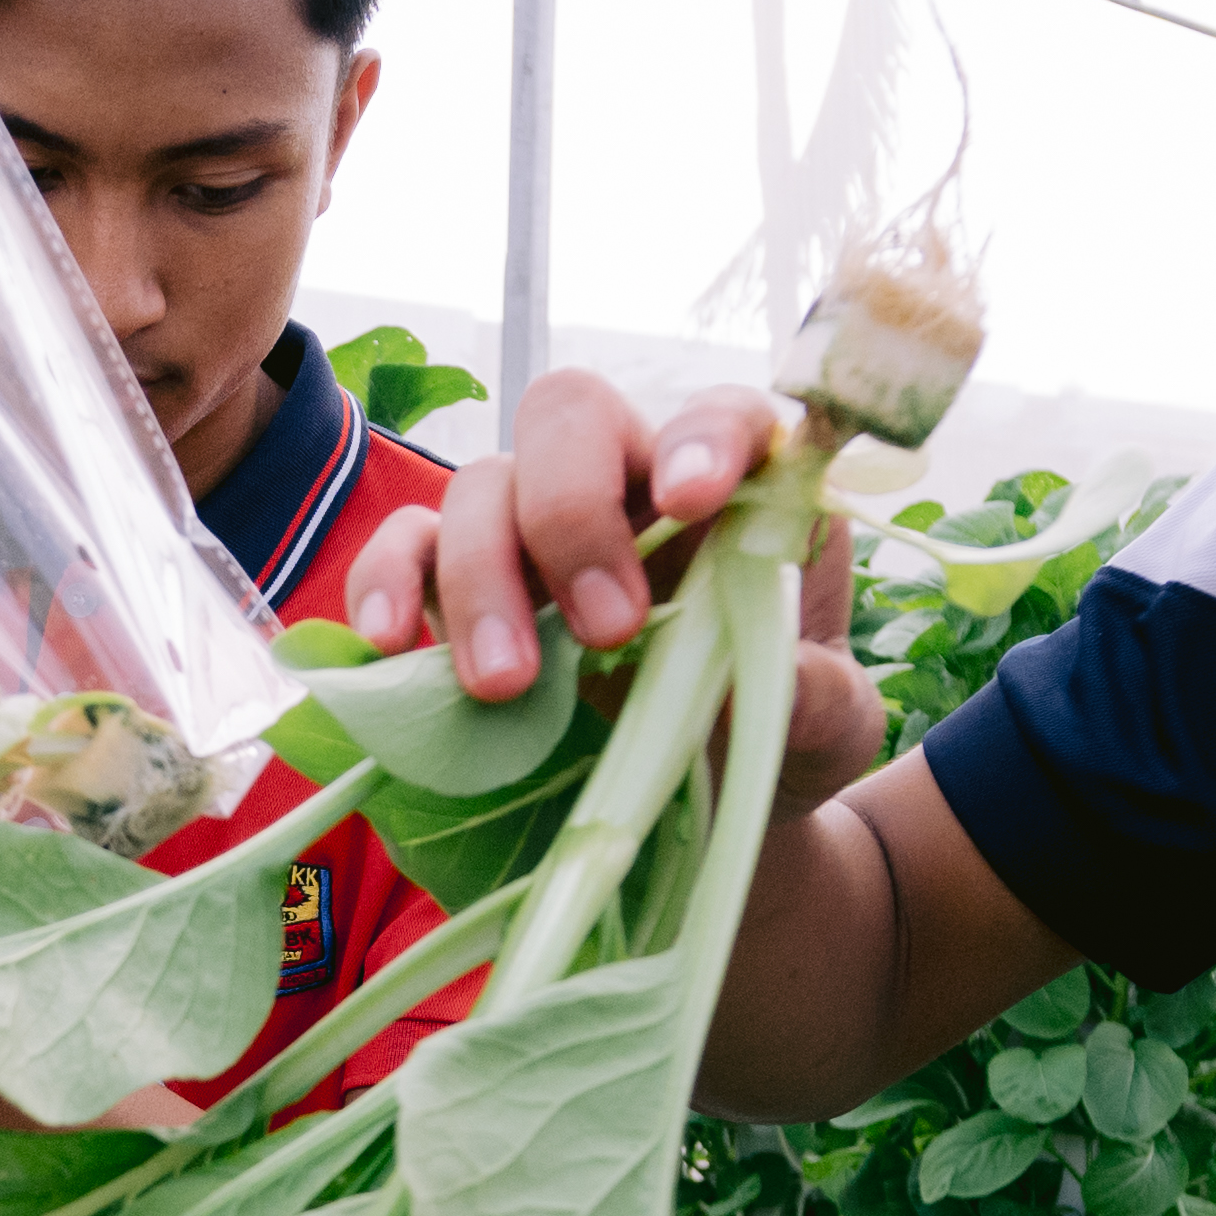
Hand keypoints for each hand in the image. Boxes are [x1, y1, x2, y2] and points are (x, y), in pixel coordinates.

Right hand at [343, 372, 877, 807]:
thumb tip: (772, 676)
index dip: (700, 437)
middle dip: (572, 511)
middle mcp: (628, 482)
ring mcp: (536, 527)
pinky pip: (406, 548)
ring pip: (482, 484)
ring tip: (505, 686)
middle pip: (571, 416)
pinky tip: (391, 643)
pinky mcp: (462, 585)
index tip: (688, 499)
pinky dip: (386, 582)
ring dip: (483, 576)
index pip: (718, 416)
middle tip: (607, 630)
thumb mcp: (829, 729)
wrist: (705, 799)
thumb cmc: (776, 732)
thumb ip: (817, 695)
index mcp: (735, 490)